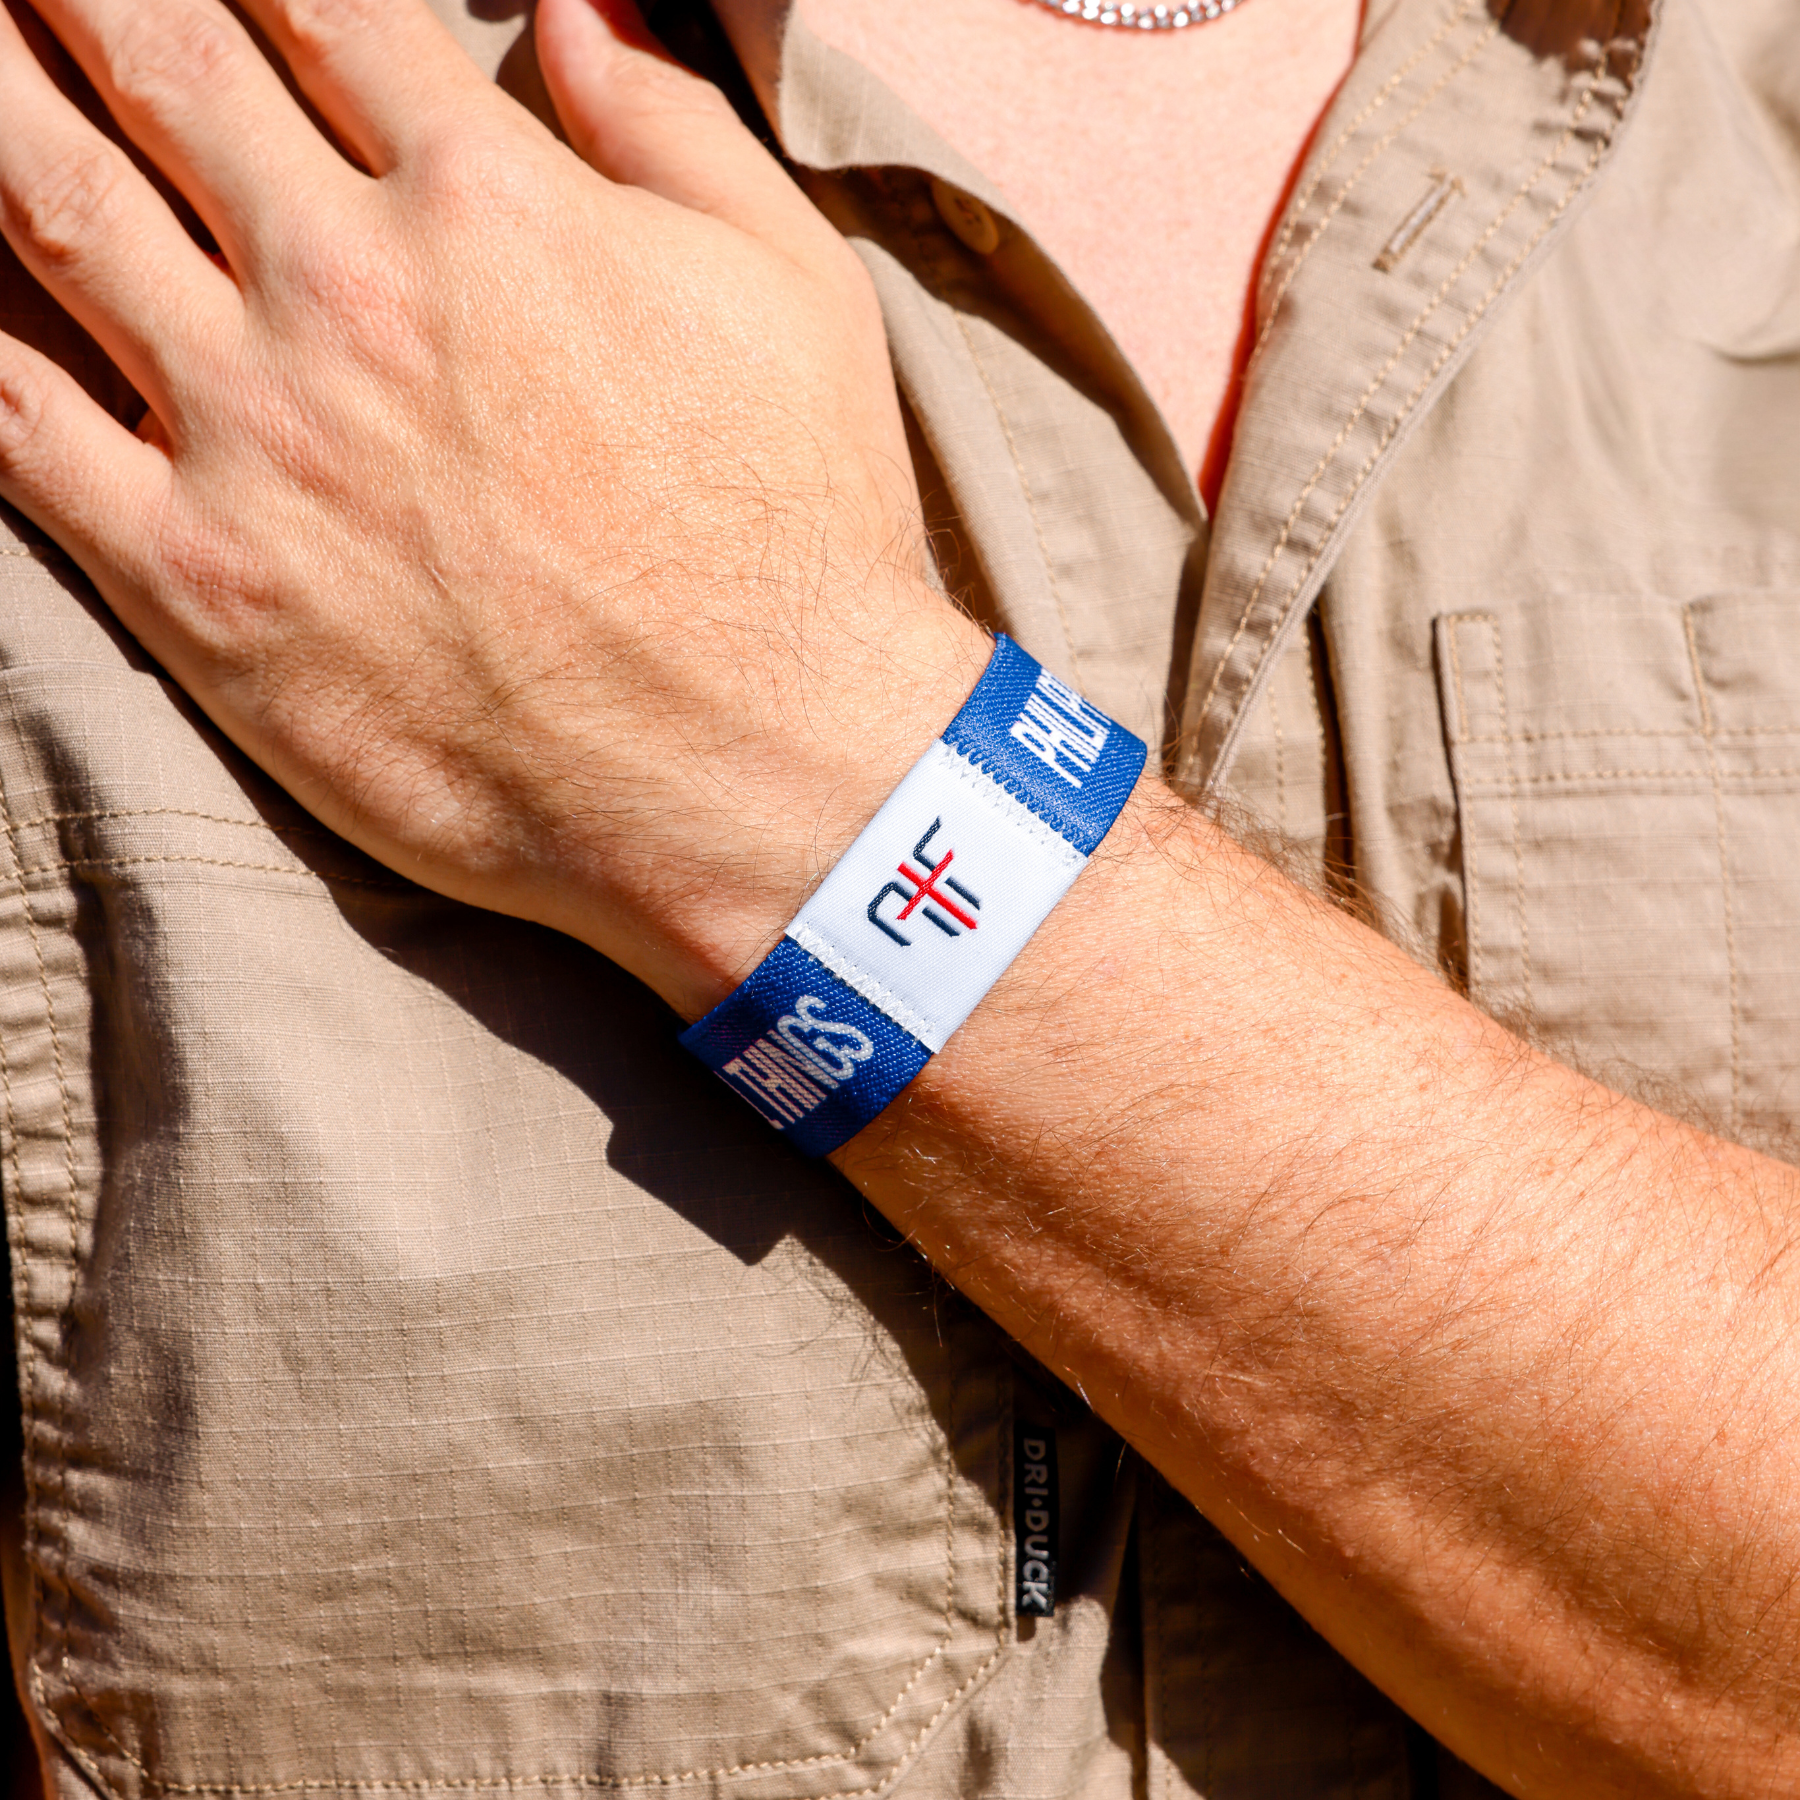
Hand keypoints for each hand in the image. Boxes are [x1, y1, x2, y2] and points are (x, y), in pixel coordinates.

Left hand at [0, 0, 985, 1009]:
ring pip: (46, 203)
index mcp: (489, 200)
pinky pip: (16, 427)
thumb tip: (576, 8)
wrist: (764, 776)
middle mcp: (346, 290)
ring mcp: (254, 437)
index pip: (308, 0)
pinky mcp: (200, 586)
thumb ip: (670, 127)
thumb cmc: (800, 539)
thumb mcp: (794, 293)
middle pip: (150, 58)